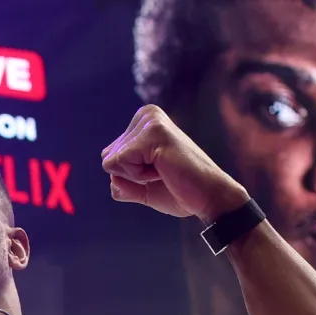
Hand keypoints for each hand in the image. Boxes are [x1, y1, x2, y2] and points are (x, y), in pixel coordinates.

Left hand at [101, 104, 250, 222]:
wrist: (208, 197)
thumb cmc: (178, 190)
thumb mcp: (140, 186)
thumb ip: (119, 178)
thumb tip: (107, 166)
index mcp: (143, 122)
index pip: (108, 157)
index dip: (129, 175)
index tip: (157, 172)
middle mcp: (146, 114)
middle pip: (106, 158)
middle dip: (130, 176)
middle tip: (162, 172)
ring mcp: (150, 121)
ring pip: (110, 162)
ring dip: (135, 176)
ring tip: (164, 170)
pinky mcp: (153, 132)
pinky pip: (118, 164)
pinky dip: (138, 176)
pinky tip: (164, 169)